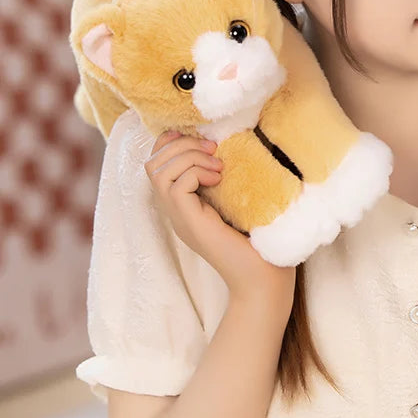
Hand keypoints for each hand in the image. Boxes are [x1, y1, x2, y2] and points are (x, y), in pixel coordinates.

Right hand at [144, 131, 295, 315]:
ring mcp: (179, 217)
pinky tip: (218, 180)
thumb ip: (225, 176)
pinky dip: (195, 172)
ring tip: (217, 167)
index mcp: (185, 203)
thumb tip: (227, 144)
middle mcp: (176, 210)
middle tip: (213, 151)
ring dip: (189, 157)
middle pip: (152, 163)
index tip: (204, 141)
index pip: (158, 162)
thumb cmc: (260, 239)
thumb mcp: (238, 198)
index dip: (173, 142)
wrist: (264, 276)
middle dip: (181, 145)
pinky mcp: (189, 222)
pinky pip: (175, 185)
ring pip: (159, 171)